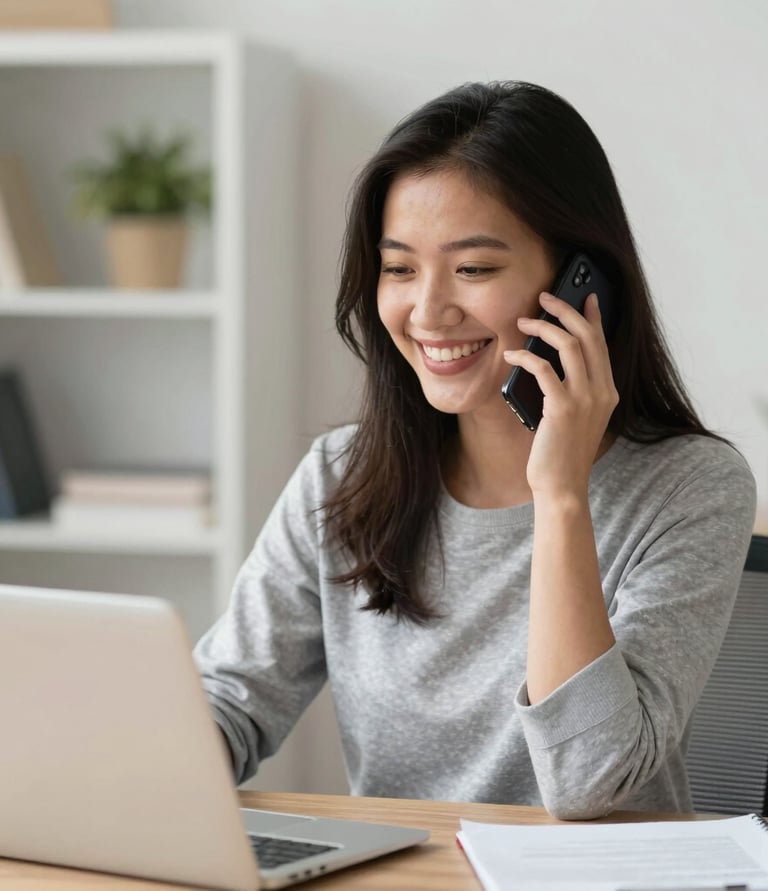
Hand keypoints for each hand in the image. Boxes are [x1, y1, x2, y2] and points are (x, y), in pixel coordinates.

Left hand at [503, 291, 617, 498]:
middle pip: (587, 336)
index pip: (602, 344)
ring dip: (543, 327)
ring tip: (523, 322)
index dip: (593, 316)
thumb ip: (573, 390)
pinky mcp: (562, 408)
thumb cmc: (562, 453)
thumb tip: (548, 358)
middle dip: (565, 310)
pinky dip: (524, 357)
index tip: (585, 296)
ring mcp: (585, 399)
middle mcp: (602, 392)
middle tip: (545, 298)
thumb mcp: (576, 417)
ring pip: (568, 344)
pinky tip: (510, 356)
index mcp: (607, 392)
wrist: (562, 486)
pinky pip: (543, 368)